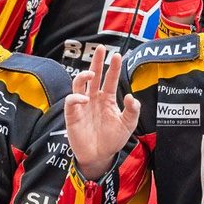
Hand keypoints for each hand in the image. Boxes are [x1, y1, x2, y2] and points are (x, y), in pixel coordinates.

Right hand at [65, 45, 139, 179]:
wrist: (100, 156)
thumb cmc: (113, 139)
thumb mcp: (128, 125)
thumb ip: (132, 111)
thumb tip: (130, 96)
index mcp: (107, 99)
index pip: (110, 79)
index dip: (113, 67)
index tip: (117, 55)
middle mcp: (94, 98)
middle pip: (94, 76)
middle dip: (97, 62)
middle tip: (101, 48)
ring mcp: (82, 105)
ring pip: (79, 83)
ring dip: (84, 76)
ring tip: (91, 73)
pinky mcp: (72, 114)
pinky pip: (71, 100)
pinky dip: (76, 97)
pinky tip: (84, 99)